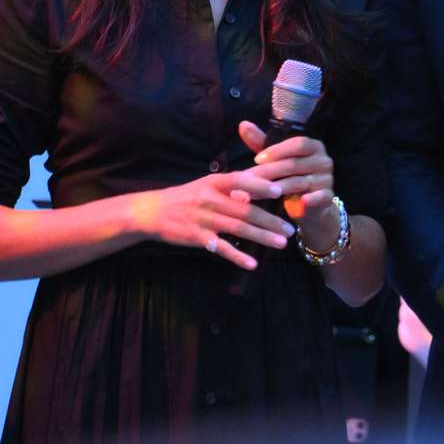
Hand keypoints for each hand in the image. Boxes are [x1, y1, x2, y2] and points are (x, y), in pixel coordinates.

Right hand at [128, 165, 293, 270]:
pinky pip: (221, 248)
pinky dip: (238, 256)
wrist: (153, 211)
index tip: (280, 191)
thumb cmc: (187, 196)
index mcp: (214, 182)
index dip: (260, 186)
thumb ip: (232, 186)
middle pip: (245, 210)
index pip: (240, 180)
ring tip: (281, 243)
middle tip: (290, 230)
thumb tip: (262, 183)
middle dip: (270, 220)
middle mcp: (210, 199)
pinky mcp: (197, 237)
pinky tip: (253, 263)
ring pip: (238, 228)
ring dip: (262, 237)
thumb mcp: (207, 184)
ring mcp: (203, 219)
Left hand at [237, 121, 338, 250]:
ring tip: (255, 194)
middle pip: (294, 164)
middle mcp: (323, 160)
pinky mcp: (328, 196)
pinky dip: (309, 200)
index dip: (278, 150)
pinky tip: (298, 203)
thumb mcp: (276, 158)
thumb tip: (243, 124)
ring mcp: (327, 179)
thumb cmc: (291, 176)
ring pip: (299, 182)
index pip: (298, 143)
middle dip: (268, 172)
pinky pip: (318, 197)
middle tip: (247, 179)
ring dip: (276, 188)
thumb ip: (261, 142)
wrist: (311, 204)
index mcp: (313, 146)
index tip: (257, 159)